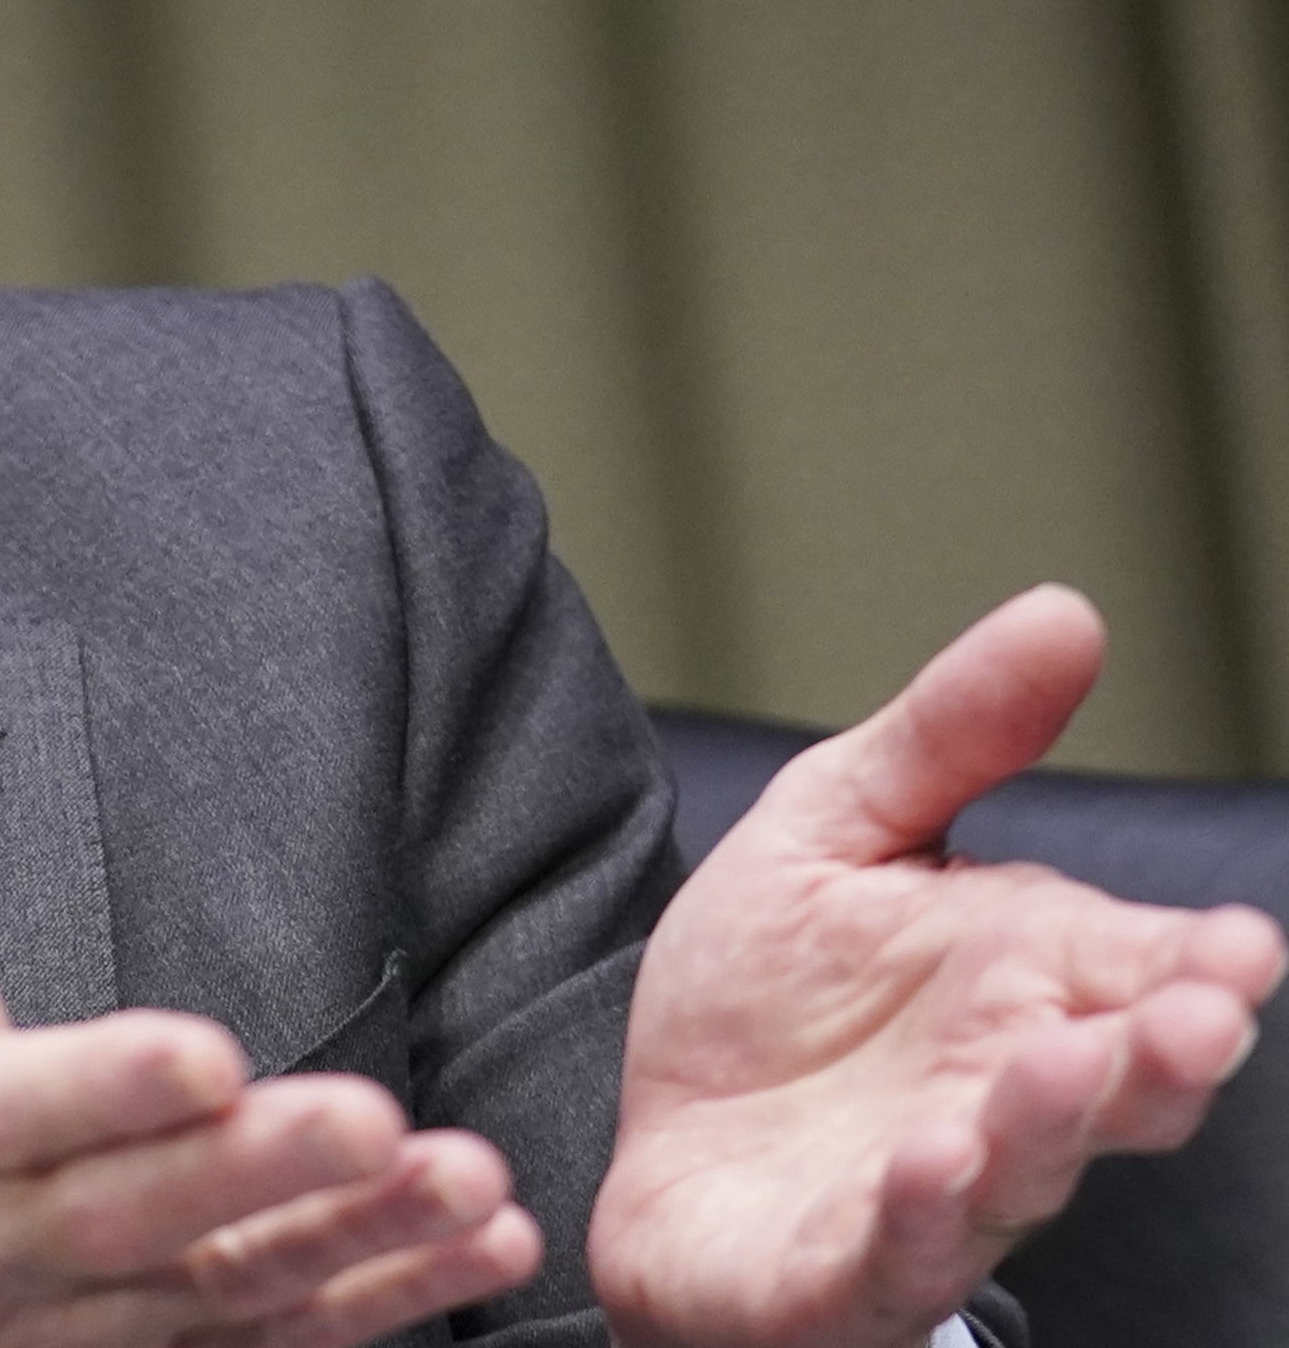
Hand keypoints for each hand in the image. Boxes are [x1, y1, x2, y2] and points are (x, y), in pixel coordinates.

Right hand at [0, 698, 541, 1347]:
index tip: (205, 1054)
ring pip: (224, 1288)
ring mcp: (81, 1318)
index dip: (109, 1088)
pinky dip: (385, 1300)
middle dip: (257, 1169)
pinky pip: (275, 1338)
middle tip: (370, 1119)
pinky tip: (480, 1250)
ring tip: (463, 1187)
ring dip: (354, 1241)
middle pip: (135, 1215)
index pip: (13, 1113)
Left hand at [589, 585, 1286, 1347]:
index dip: (1202, 969)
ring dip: (1048, 1126)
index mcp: (1026, 989)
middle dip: (1164, 1056)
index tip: (1239, 946)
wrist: (652, 1134)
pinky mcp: (838, 1269)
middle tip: (1203, 1013)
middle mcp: (1003, 1099)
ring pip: (1019, 1174)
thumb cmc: (766, 998)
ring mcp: (932, 1195)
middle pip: (1112, 1087)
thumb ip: (951, 736)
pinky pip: (894, 1252)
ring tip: (1065, 1063)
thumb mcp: (837, 830)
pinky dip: (918, 1217)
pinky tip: (930, 1163)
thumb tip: (1066, 613)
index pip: (1145, 978)